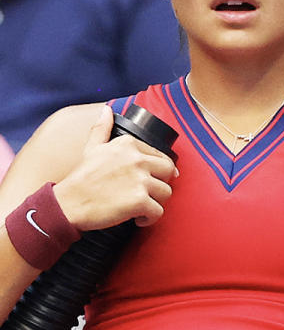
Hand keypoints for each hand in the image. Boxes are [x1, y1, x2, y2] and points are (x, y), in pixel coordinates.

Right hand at [53, 106, 177, 229]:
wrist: (67, 203)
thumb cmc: (81, 178)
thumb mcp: (91, 148)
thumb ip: (102, 129)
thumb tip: (106, 110)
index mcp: (129, 144)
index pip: (161, 156)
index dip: (156, 171)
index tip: (146, 180)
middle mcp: (137, 159)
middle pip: (169, 172)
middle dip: (160, 185)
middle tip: (146, 193)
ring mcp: (139, 180)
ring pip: (166, 193)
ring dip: (155, 203)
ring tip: (139, 207)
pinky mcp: (139, 200)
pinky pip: (158, 211)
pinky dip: (150, 218)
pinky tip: (138, 219)